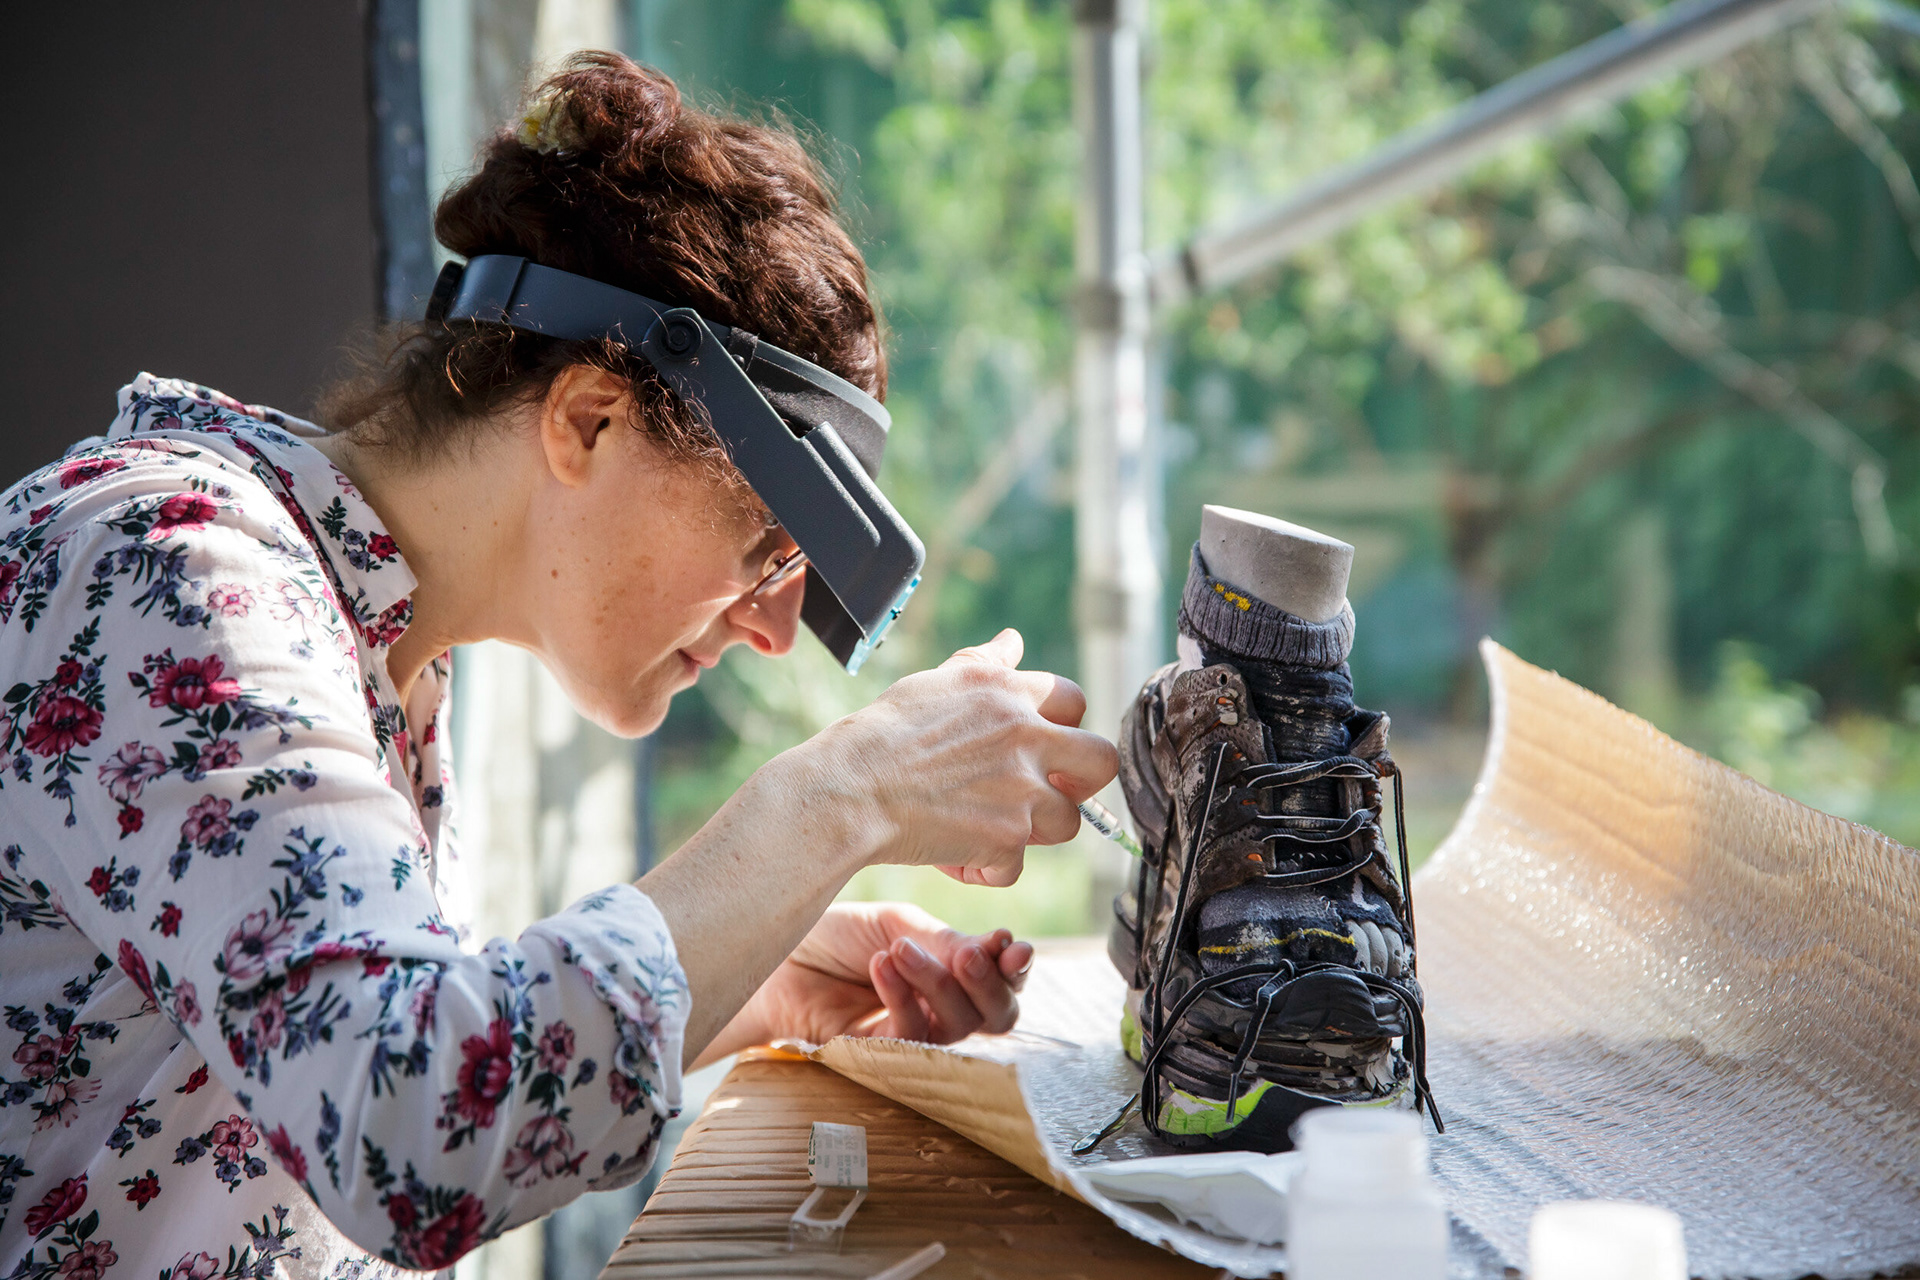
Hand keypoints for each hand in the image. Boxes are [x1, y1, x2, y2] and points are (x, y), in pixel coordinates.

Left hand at [704, 903, 1033, 1061]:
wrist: (773, 958)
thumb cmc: (834, 937)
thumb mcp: (897, 925)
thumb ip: (946, 941)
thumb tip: (1000, 948)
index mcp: (954, 969)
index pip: (1004, 977)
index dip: (1017, 967)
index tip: (1014, 946)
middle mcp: (943, 1005)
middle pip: (999, 1016)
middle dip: (990, 984)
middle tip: (971, 952)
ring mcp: (915, 1032)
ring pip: (958, 1026)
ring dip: (938, 982)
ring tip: (901, 948)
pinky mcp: (882, 1055)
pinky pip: (911, 1035)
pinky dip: (902, 996)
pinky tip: (882, 964)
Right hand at [801, 629, 1119, 886]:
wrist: (848, 790)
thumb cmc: (881, 736)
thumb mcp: (934, 683)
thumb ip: (984, 663)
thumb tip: (1013, 639)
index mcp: (1006, 691)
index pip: (1073, 701)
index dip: (1061, 729)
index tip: (1038, 749)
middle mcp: (1024, 735)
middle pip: (1101, 761)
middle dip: (1082, 783)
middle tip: (1047, 792)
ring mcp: (1021, 789)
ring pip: (1067, 822)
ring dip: (1030, 832)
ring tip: (984, 826)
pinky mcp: (1006, 838)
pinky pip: (1016, 866)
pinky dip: (986, 868)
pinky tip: (952, 854)